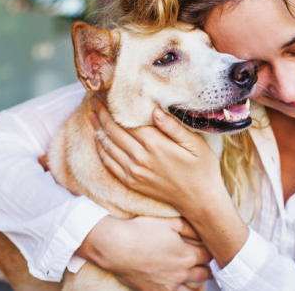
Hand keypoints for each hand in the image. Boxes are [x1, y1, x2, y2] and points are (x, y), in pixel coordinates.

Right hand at [76, 215, 210, 290]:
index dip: (211, 251)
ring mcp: (169, 286)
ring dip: (197, 281)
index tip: (210, 248)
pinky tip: (180, 285)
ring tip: (195, 275)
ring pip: (193, 289)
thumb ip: (190, 228)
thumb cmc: (141, 231)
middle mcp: (181, 273)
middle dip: (207, 267)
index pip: (210, 256)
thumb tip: (204, 232)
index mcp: (187, 255)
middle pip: (205, 274)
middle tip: (206, 262)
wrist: (115, 247)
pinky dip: (182, 290)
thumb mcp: (169, 222)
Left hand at [89, 97, 223, 214]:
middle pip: (112, 131)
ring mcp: (133, 172)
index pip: (126, 121)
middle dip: (101, 114)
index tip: (105, 94)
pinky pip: (109, 163)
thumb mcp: (196, 144)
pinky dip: (101, 149)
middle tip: (93, 100)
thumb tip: (155, 110)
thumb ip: (174, 127)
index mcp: (155, 144)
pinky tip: (99, 140)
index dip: (113, 107)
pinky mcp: (131, 182)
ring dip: (97, 129)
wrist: (199, 201)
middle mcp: (140, 158)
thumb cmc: (202, 169)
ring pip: (107, 146)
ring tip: (92, 115)